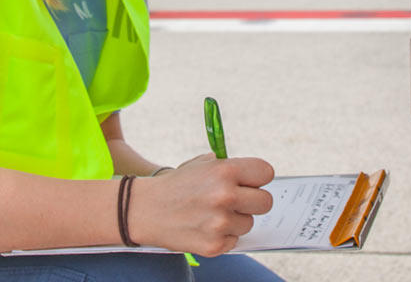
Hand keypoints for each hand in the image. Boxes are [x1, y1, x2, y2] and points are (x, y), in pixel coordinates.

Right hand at [127, 153, 274, 255]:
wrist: (145, 210)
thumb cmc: (177, 185)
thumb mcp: (202, 165)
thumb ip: (230, 168)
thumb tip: (256, 176)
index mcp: (224, 171)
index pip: (266, 173)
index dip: (258, 178)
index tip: (251, 182)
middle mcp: (225, 196)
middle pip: (266, 202)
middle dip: (253, 202)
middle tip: (237, 201)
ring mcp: (220, 223)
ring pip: (249, 223)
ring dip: (235, 220)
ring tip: (212, 214)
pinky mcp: (214, 245)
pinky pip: (234, 241)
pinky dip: (222, 237)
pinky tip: (205, 227)